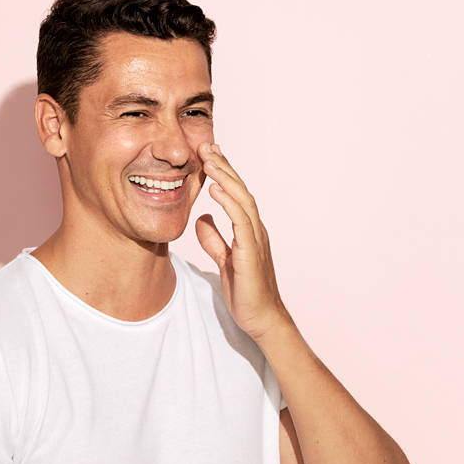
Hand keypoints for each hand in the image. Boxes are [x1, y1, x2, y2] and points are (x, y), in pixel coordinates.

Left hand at [195, 142, 288, 341]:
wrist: (262, 319)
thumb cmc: (246, 292)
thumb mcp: (224, 260)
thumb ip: (213, 240)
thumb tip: (201, 220)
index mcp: (248, 231)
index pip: (236, 194)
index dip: (223, 173)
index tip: (208, 154)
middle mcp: (254, 230)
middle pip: (240, 190)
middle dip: (223, 166)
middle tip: (207, 145)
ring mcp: (255, 239)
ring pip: (242, 199)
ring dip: (225, 177)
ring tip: (208, 159)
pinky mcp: (251, 251)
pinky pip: (241, 220)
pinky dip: (228, 202)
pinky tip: (215, 188)